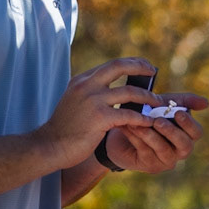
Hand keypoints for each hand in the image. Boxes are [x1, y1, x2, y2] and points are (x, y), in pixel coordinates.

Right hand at [39, 59, 162, 169]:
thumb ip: (93, 93)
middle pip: (120, 66)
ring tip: (157, 102)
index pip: (111, 64)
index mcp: (82, 80)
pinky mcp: (100, 118)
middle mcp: (87, 85)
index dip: (131, 63)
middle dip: (140, 66)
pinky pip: (129, 115)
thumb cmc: (66, 128)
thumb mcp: (76, 101)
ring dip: (147, 97)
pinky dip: (142, 119)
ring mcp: (93, 100)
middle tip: (154, 71)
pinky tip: (149, 123)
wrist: (50, 146)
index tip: (144, 65)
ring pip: (130, 92)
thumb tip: (122, 91)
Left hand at [102, 93, 207, 173]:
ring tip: (138, 123)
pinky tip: (129, 127)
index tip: (178, 113)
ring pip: (163, 149)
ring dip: (150, 135)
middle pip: (185, 146)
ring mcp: (165, 160)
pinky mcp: (149, 166)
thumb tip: (206, 103)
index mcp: (187, 135)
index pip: (196, 133)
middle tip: (158, 121)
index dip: (189, 124)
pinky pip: (145, 151)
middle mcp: (180, 151)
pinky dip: (136, 138)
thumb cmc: (149, 115)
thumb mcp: (165, 104)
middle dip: (172, 133)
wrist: (124, 128)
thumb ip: (184, 101)